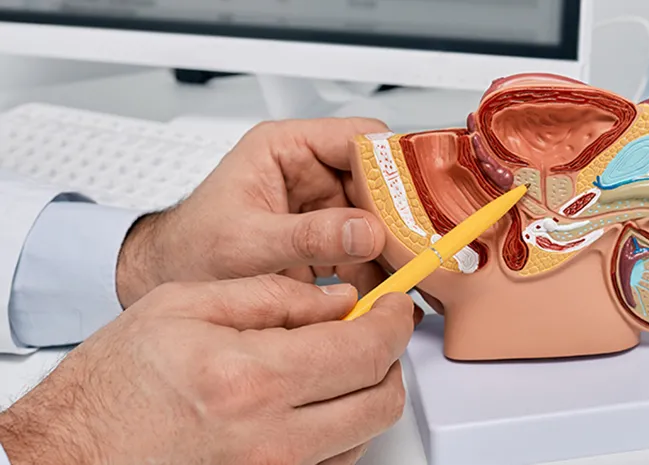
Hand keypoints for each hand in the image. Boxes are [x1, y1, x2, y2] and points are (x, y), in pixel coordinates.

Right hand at [0, 275, 414, 464]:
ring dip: (368, 392)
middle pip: (381, 400)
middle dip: (390, 357)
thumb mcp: (184, 306)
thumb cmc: (113, 386)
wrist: (71, 455)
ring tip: (337, 362)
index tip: (395, 305)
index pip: (364, 349)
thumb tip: (340, 299)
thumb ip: (273, 297)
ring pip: (365, 433)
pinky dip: (344, 427)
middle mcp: (272, 439)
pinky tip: (316, 401)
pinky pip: (337, 461)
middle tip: (375, 329)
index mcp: (252, 379)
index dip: (393, 321)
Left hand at [117, 118, 390, 307]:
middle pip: (377, 181)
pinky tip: (387, 292)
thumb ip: (306, 236)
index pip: (357, 138)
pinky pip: (366, 249)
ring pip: (378, 218)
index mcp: (286, 148)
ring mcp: (320, 207)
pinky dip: (379, 272)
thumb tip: (363, 231)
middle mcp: (309, 171)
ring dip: (392, 248)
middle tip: (419, 246)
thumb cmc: (190, 252)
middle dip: (398, 216)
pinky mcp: (326, 240)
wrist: (169, 284)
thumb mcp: (247, 243)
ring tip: (408, 274)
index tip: (414, 199)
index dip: (391, 165)